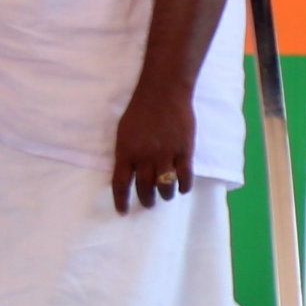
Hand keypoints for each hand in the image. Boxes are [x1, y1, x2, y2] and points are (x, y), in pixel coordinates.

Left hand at [108, 84, 197, 213]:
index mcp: (125, 151)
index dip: (121, 200)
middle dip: (146, 200)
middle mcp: (144, 156)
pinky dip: (184, 186)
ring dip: (165, 195)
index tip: (122, 212)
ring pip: (165, 186)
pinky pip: (185, 176)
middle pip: (144, 187)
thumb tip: (126, 172)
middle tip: (148, 204)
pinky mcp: (184, 150)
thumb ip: (125, 152)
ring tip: (165, 197)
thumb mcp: (123, 132)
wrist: (163, 93)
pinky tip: (182, 189)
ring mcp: (166, 154)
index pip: (120, 183)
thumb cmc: (139, 111)